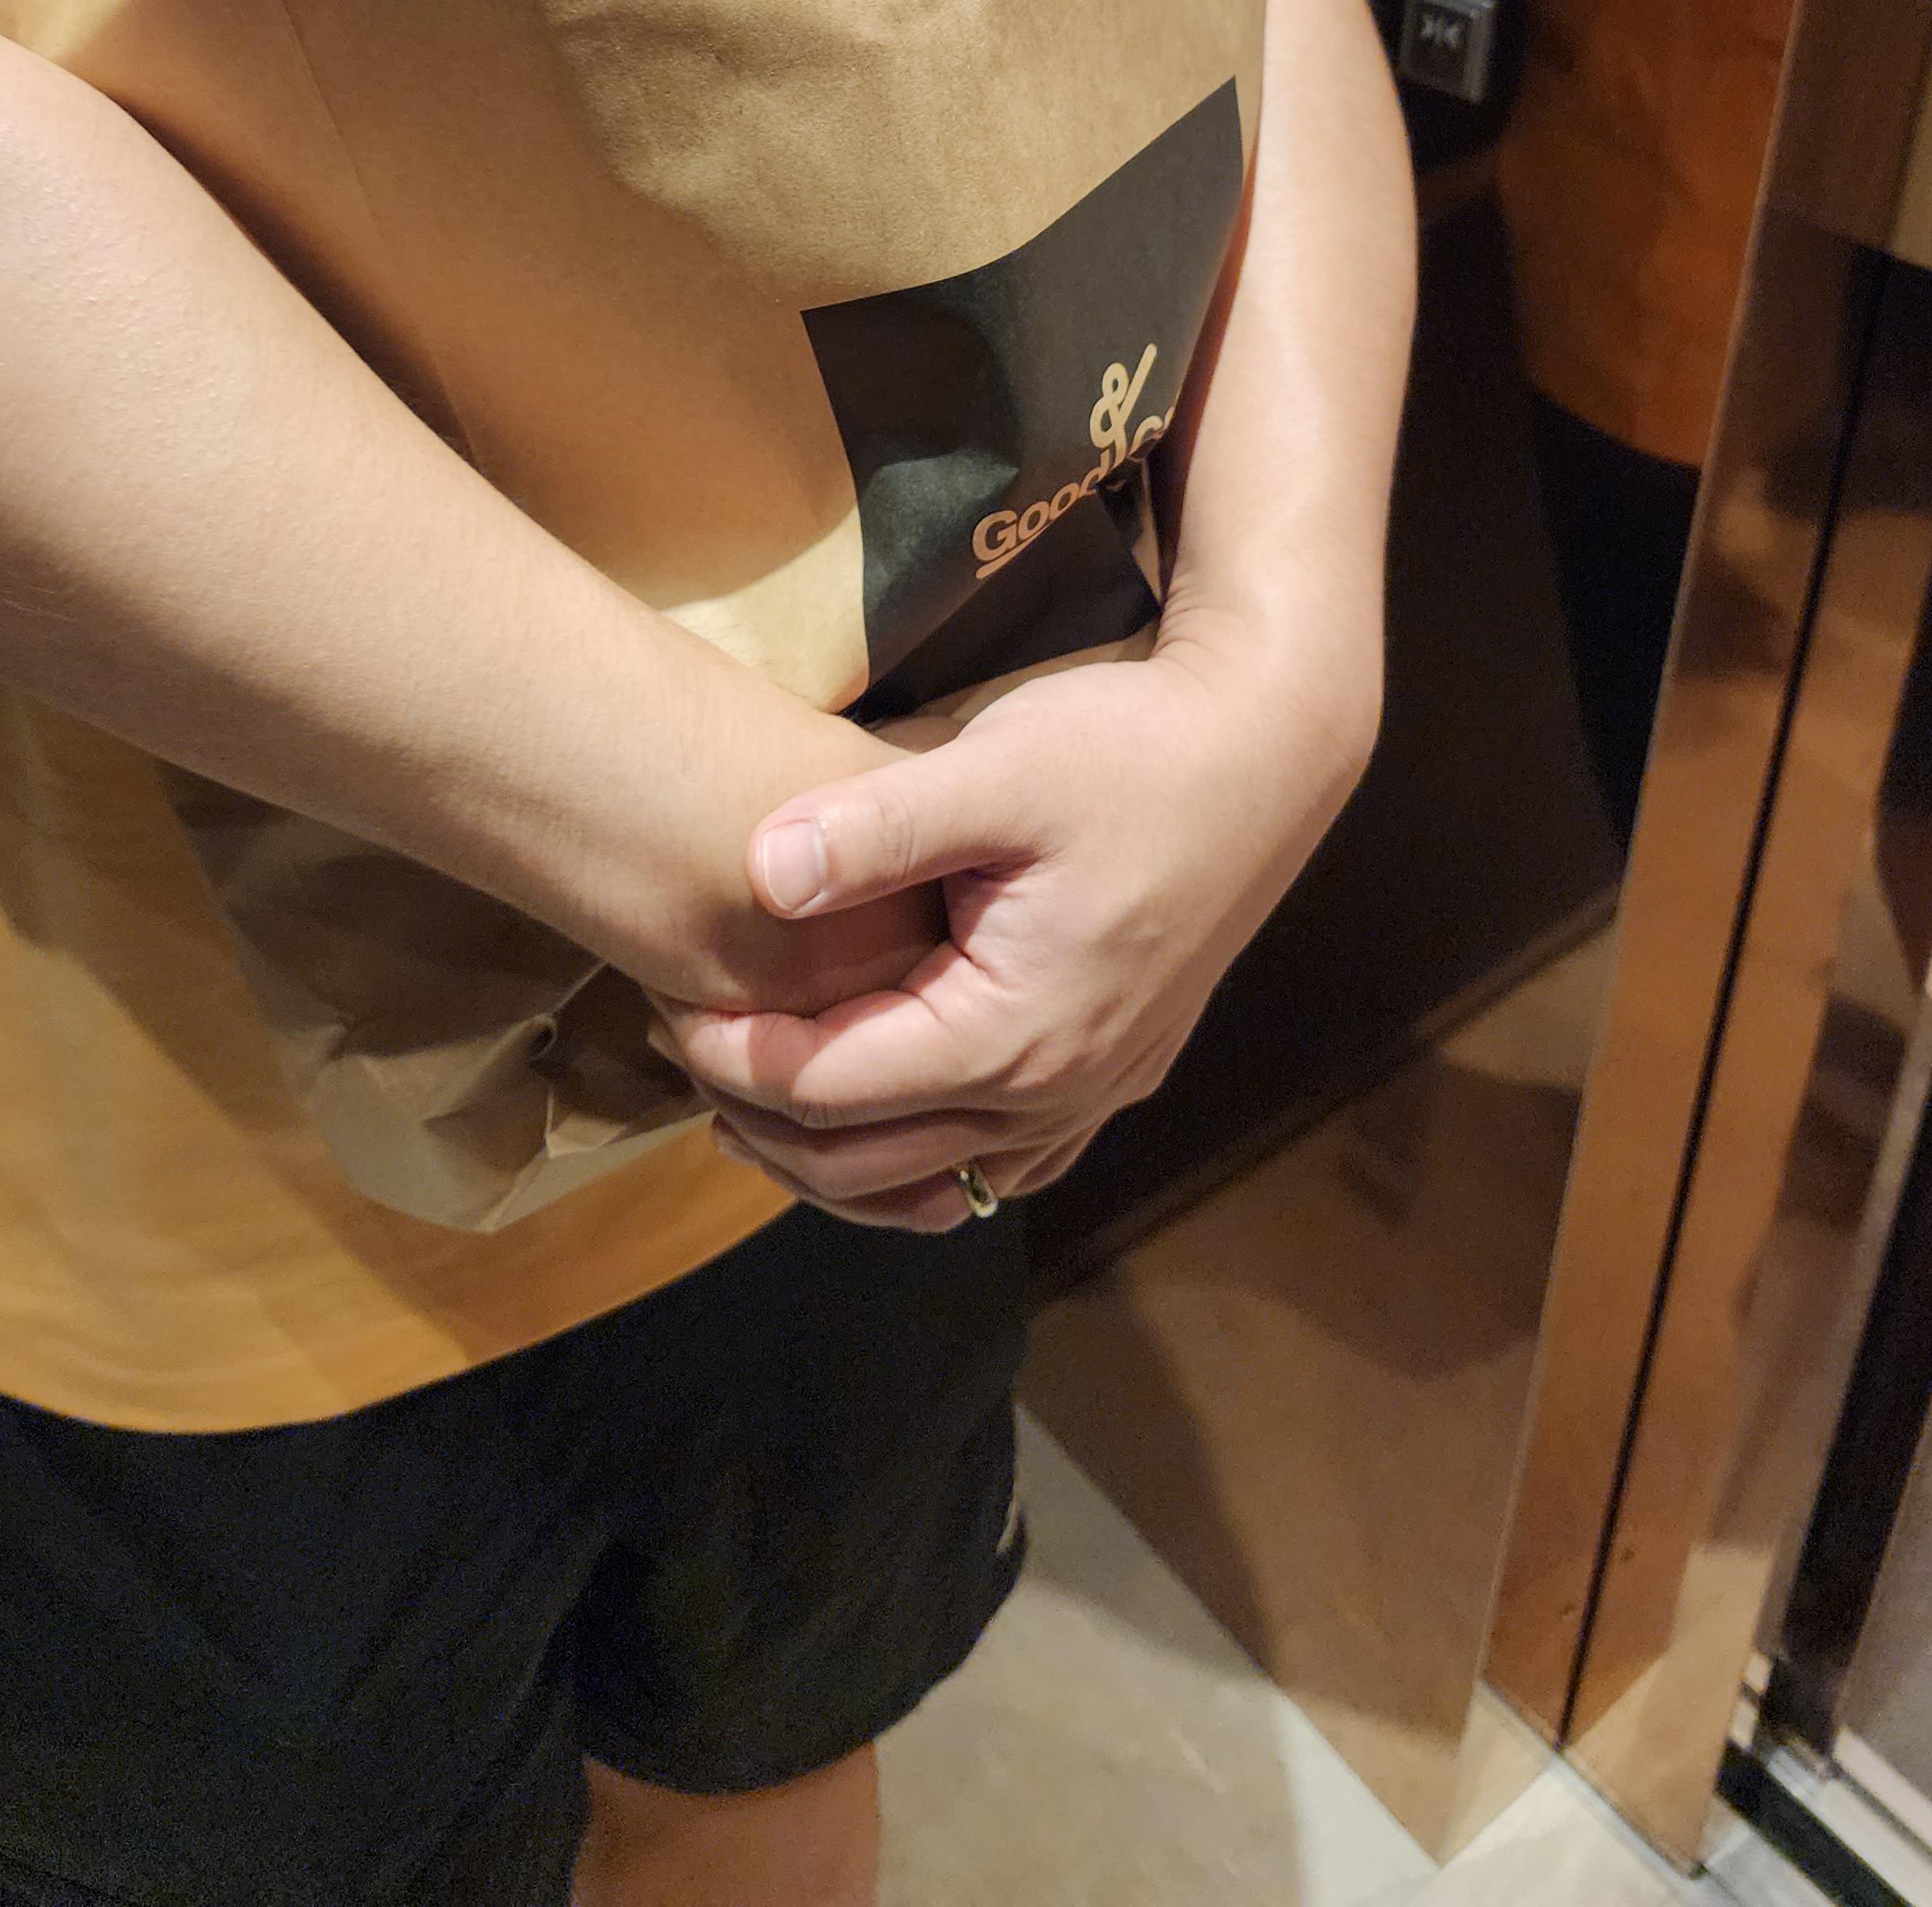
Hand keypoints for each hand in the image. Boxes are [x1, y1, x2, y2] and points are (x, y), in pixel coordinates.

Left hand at [655, 618, 1376, 1229]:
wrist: (1268, 749)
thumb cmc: (1132, 750)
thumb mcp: (995, 767)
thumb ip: (871, 824)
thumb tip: (755, 870)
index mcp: (1013, 1032)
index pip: (828, 1093)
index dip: (729, 1059)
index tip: (662, 1004)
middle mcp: (1057, 1093)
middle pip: (865, 1165)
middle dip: (756, 1118)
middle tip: (679, 1046)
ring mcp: (1095, 1093)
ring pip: (931, 1182)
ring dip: (831, 1153)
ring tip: (748, 1085)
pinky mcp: (1115, 1070)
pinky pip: (998, 1160)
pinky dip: (919, 1154)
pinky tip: (876, 1103)